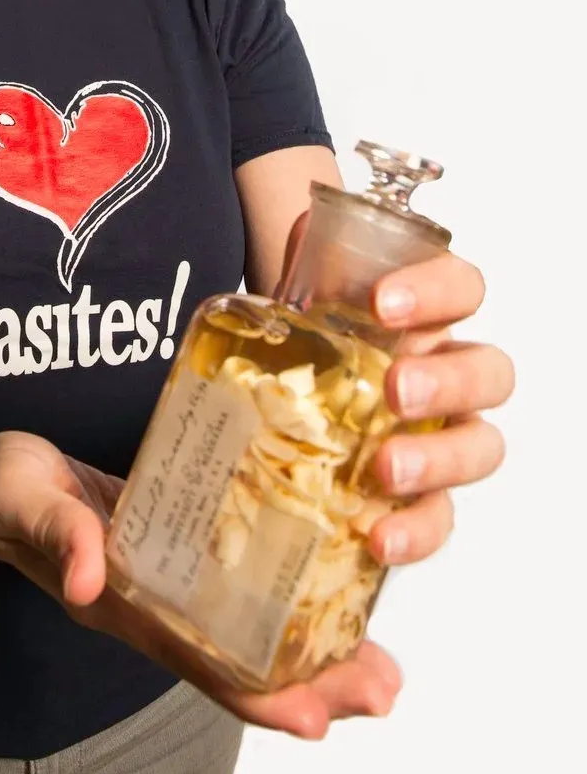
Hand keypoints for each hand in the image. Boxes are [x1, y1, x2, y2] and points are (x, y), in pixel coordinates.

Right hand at [0, 430, 402, 739]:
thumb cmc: (7, 491)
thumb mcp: (23, 496)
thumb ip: (55, 531)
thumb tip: (88, 577)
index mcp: (119, 606)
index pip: (199, 664)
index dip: (258, 695)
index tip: (316, 716)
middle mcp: (155, 609)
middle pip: (243, 665)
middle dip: (315, 685)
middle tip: (383, 688)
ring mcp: (171, 585)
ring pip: (252, 635)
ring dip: (318, 652)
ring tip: (383, 662)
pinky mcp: (181, 549)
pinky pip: (241, 586)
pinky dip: (290, 598)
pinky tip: (336, 590)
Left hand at [283, 213, 515, 568]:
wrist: (284, 384)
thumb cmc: (312, 330)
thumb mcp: (304, 288)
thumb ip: (307, 259)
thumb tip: (296, 237)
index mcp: (429, 314)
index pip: (462, 289)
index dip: (436, 292)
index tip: (382, 302)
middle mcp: (449, 373)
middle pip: (488, 373)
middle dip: (449, 381)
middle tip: (396, 389)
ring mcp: (442, 436)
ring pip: (480, 448)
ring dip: (440, 459)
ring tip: (386, 468)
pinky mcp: (419, 495)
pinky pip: (439, 518)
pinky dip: (416, 531)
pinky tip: (378, 536)